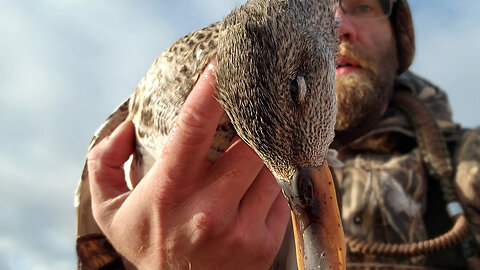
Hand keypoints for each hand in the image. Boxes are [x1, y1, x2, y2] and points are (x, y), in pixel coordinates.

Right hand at [87, 60, 289, 269]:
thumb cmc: (147, 246)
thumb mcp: (109, 210)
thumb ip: (104, 163)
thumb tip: (126, 126)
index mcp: (169, 191)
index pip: (194, 127)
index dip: (210, 90)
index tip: (223, 65)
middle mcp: (208, 209)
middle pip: (250, 143)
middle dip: (254, 122)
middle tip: (254, 107)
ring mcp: (240, 227)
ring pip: (271, 167)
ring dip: (267, 150)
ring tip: (256, 147)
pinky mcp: (264, 242)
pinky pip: (281, 194)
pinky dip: (274, 180)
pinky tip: (258, 182)